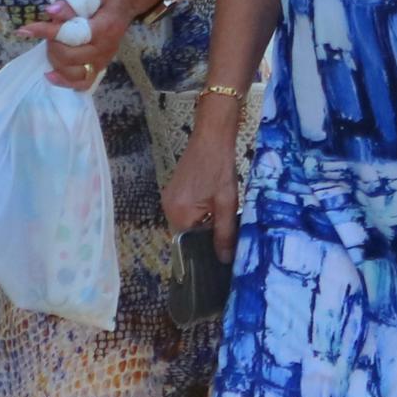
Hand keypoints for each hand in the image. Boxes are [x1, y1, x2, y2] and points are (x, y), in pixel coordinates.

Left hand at [18, 0, 154, 91]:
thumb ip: (73, 0)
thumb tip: (50, 12)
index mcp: (105, 27)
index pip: (73, 35)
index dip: (47, 32)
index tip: (24, 29)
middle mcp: (106, 47)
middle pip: (70, 57)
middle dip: (52, 44)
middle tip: (51, 29)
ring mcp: (104, 59)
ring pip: (73, 73)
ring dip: (55, 60)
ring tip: (54, 44)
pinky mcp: (100, 65)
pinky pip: (83, 83)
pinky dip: (65, 81)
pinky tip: (51, 74)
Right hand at [161, 117, 239, 259]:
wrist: (211, 137)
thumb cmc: (219, 168)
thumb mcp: (226, 203)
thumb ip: (224, 232)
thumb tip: (224, 259)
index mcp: (178, 214)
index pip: (189, 245)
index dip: (207, 248)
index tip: (224, 248)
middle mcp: (168, 208)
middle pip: (188, 234)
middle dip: (207, 235)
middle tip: (228, 232)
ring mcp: (169, 199)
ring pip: (189, 223)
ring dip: (205, 222)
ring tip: (223, 216)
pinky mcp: (174, 192)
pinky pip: (187, 211)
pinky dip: (201, 212)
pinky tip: (215, 205)